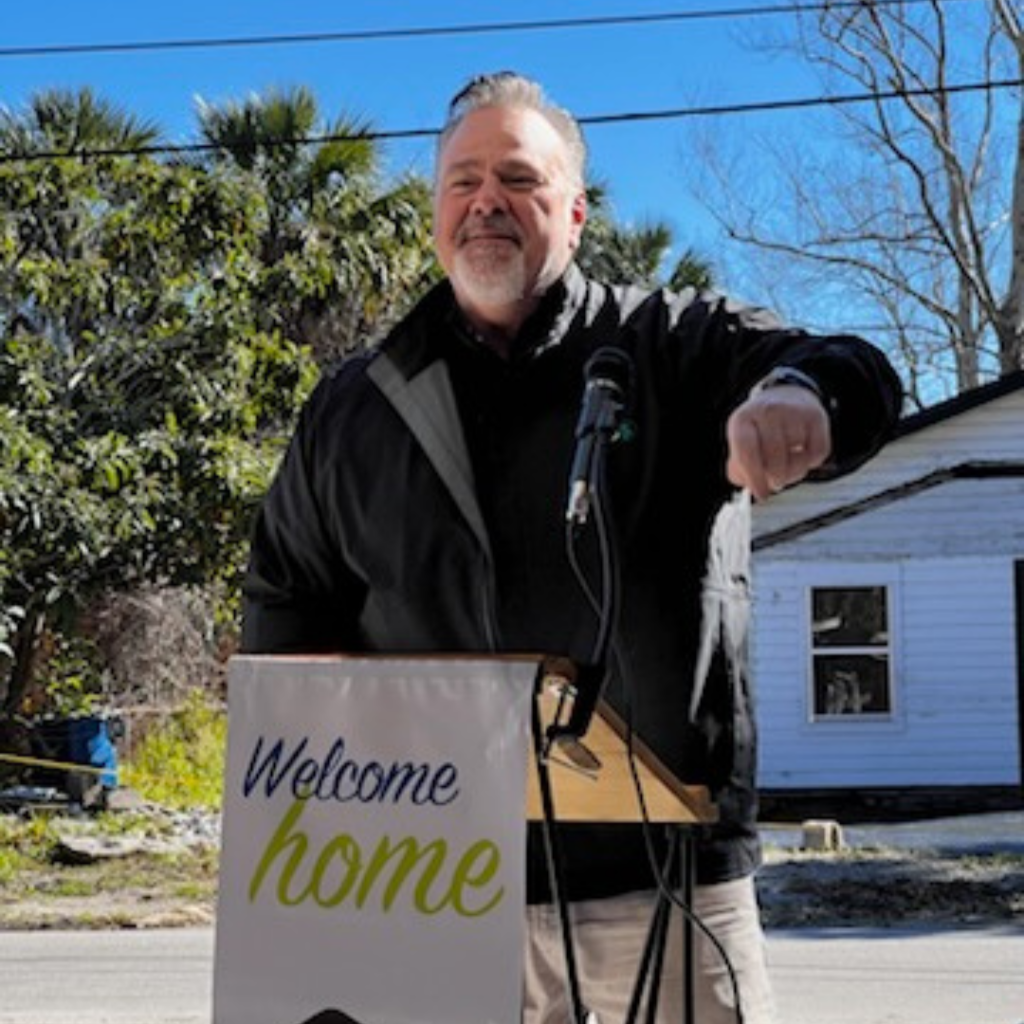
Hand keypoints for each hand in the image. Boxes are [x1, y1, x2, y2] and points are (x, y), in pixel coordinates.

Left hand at [726, 384, 831, 500]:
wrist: (787, 395)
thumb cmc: (761, 426)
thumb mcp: (741, 442)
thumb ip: (740, 469)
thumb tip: (751, 486)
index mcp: (742, 420)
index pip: (746, 454)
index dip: (754, 478)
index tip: (761, 494)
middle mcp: (767, 412)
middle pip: (774, 461)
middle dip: (776, 479)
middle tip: (776, 482)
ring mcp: (793, 412)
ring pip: (798, 461)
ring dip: (794, 472)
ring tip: (787, 463)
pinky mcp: (816, 417)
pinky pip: (818, 455)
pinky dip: (811, 462)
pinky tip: (802, 452)